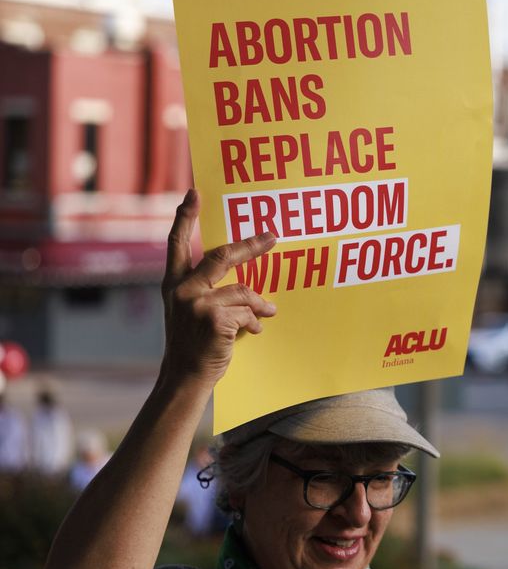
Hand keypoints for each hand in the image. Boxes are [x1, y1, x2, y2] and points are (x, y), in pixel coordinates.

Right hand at [160, 189, 276, 386]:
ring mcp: (196, 304)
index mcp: (173, 283)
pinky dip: (255, 322)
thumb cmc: (194, 342)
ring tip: (269, 311)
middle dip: (250, 246)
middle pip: (221, 256)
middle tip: (272, 237)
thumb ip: (207, 290)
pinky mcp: (214, 319)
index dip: (185, 216)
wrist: (186, 375)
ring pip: (243, 291)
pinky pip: (247, 312)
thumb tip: (245, 279)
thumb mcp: (190, 311)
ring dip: (260, 303)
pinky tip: (254, 331)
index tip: (194, 192)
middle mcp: (181, 289)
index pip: (176, 242)